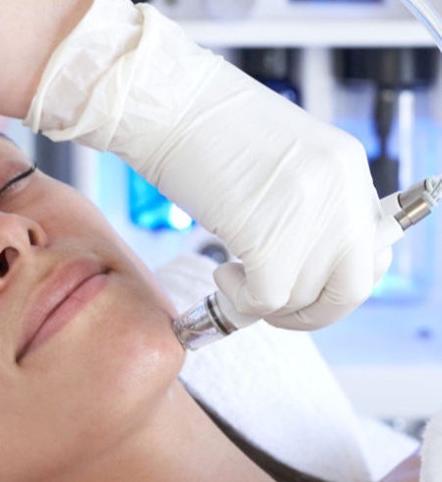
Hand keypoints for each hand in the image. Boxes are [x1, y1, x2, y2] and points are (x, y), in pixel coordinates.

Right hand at [25, 0, 391, 330]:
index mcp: (348, 167)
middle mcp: (340, 189)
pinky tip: (223, 275)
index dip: (339, 284)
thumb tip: (308, 266)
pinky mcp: (268, 234)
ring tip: (235, 276)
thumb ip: (311, 209)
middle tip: (276, 309)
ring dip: (265, 303)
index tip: (307, 290)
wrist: (171, 104)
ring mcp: (308, 211)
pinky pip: (267, 298)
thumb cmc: (211, 132)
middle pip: (351, 288)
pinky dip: (241, 302)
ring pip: (301, 297)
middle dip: (312, 313)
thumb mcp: (285, 166)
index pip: (374, 253)